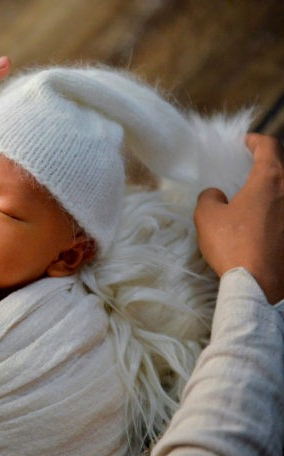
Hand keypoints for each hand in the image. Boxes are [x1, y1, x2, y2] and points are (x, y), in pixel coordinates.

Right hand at [194, 133, 283, 302]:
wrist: (259, 285)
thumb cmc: (233, 245)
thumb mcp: (207, 216)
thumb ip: (209, 197)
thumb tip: (217, 195)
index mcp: (271, 180)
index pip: (270, 146)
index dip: (256, 141)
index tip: (246, 143)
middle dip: (269, 161)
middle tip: (252, 165)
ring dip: (274, 187)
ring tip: (258, 193)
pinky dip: (277, 208)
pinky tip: (264, 219)